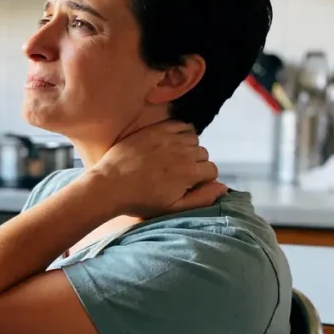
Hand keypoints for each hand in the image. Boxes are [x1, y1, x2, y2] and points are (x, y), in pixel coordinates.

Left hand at [91, 120, 227, 216]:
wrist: (109, 186)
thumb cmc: (140, 201)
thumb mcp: (173, 208)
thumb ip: (202, 198)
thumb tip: (224, 187)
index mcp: (190, 172)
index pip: (212, 170)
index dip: (201, 179)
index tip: (187, 184)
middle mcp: (183, 152)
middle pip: (203, 154)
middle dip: (195, 164)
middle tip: (176, 174)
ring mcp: (169, 138)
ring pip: (193, 139)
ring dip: (187, 148)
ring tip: (171, 159)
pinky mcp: (155, 130)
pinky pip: (179, 124)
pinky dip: (180, 132)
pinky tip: (170, 143)